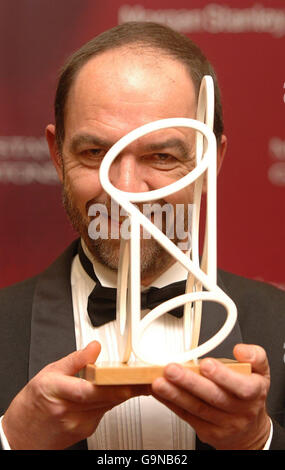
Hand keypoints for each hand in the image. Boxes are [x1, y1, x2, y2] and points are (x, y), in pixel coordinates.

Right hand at [2, 341, 149, 449]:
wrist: (21, 435)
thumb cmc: (32, 404)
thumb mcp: (48, 372)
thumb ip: (75, 360)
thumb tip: (93, 348)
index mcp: (58, 392)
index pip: (89, 391)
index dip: (111, 386)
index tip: (128, 379)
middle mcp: (70, 412)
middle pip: (104, 398)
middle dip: (127, 386)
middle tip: (144, 375)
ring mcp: (79, 424)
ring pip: (108, 406)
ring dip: (123, 392)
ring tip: (137, 380)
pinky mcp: (86, 431)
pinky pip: (104, 412)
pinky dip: (112, 400)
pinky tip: (116, 391)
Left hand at [152, 344, 270, 449]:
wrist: (250, 431)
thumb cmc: (251, 396)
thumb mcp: (261, 372)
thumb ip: (255, 356)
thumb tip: (240, 350)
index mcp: (253, 393)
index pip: (241, 387)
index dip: (223, 376)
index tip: (205, 364)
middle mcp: (238, 411)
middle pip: (213, 397)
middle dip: (190, 382)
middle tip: (171, 369)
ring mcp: (222, 424)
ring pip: (196, 408)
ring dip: (175, 394)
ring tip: (159, 381)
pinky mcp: (207, 431)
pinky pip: (186, 416)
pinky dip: (170, 402)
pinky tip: (160, 391)